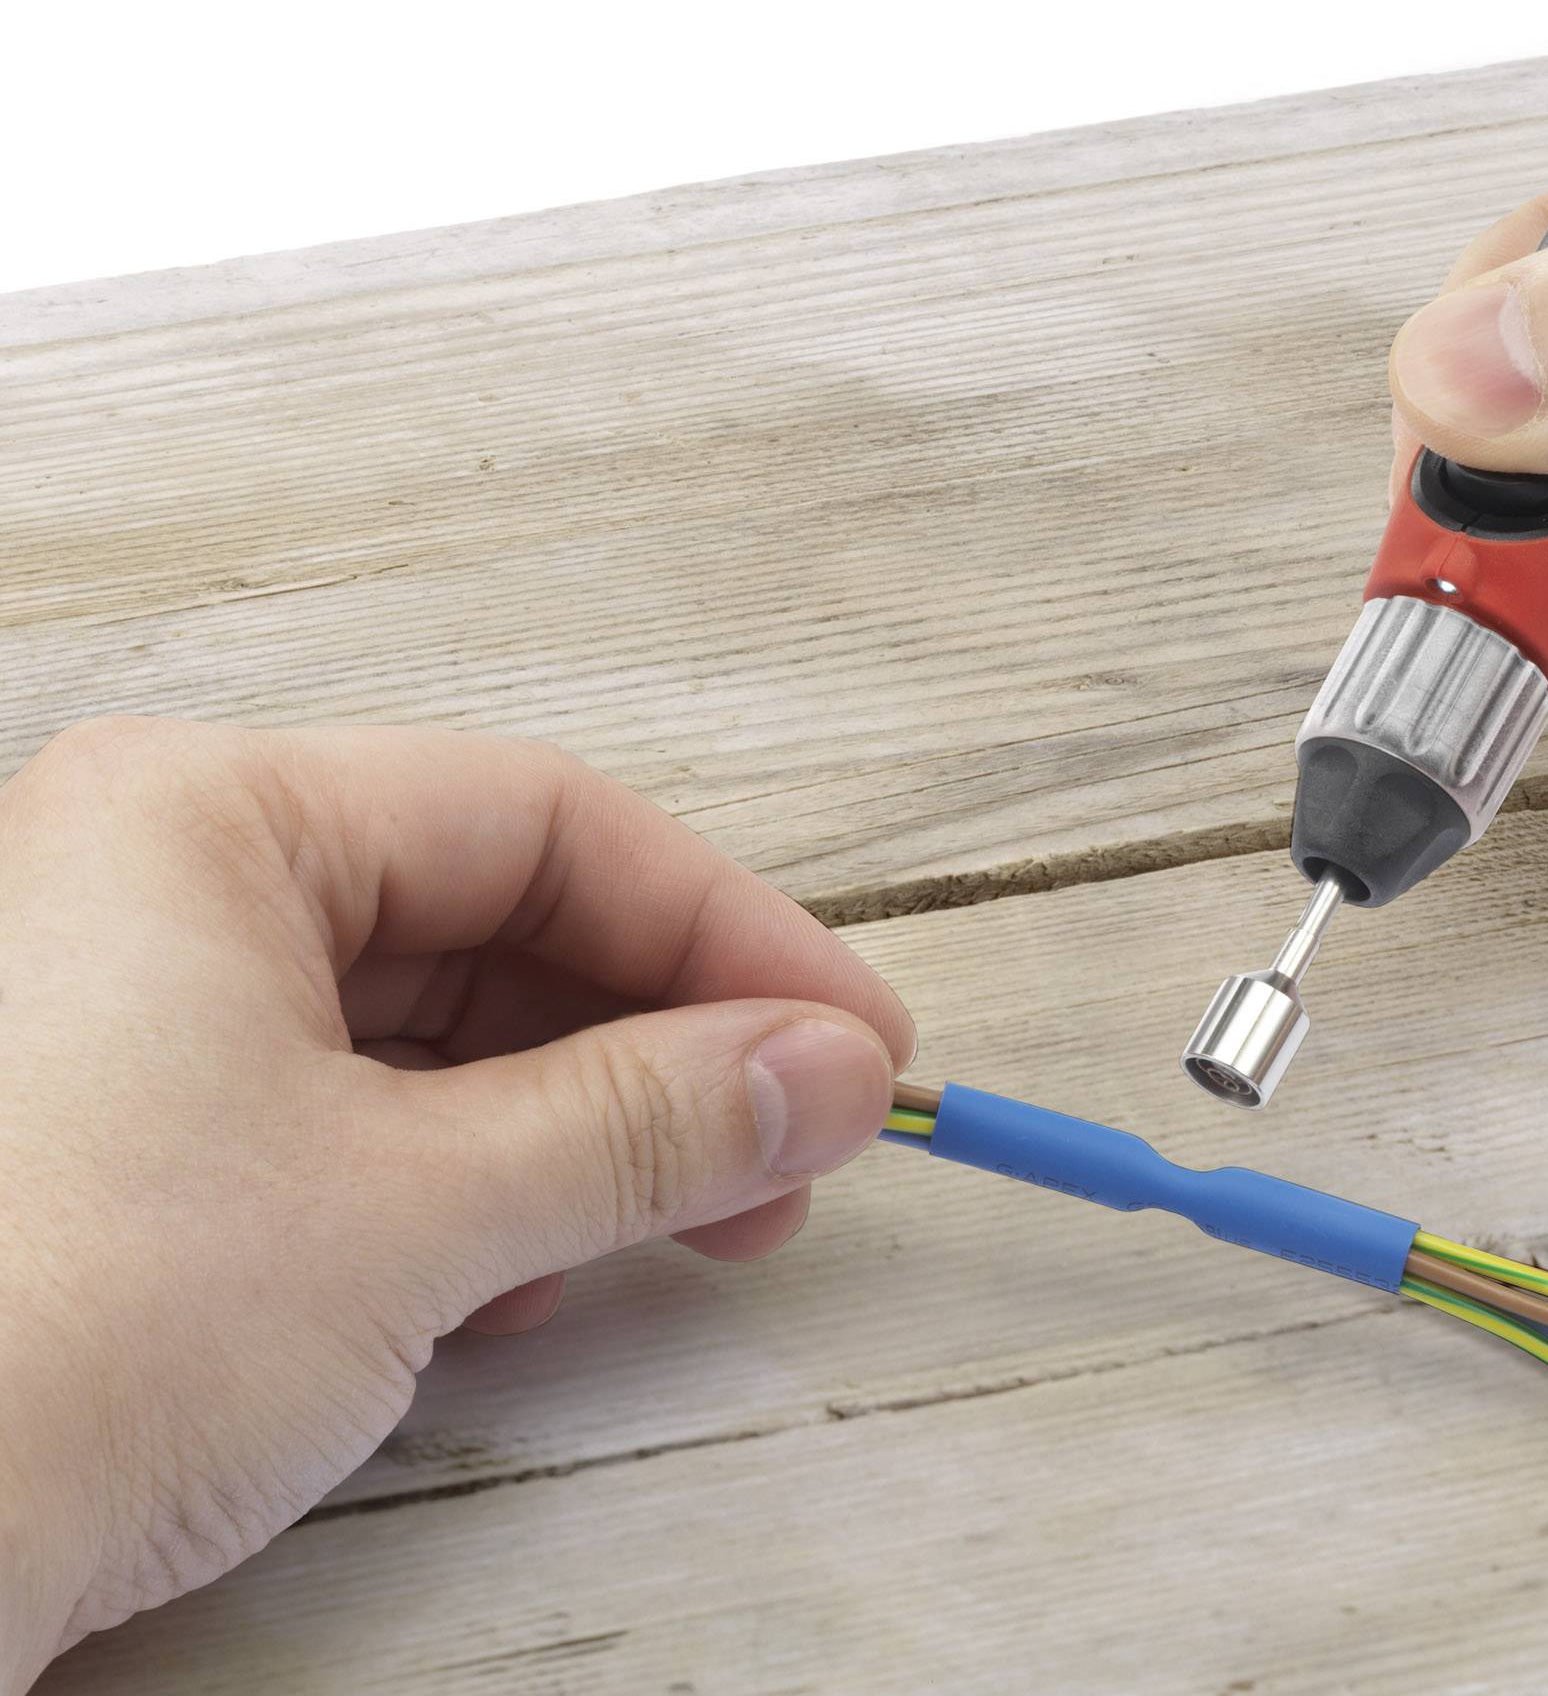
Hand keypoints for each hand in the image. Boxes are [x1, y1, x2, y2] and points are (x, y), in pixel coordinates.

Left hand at [0, 721, 914, 1689]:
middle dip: (664, 1049)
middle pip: (491, 922)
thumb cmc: (54, 1337)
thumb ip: (648, 1121)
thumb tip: (830, 1070)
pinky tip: (518, 1285)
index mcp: (206, 820)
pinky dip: (462, 1194)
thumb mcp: (415, 1210)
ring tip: (679, 1231)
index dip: (734, 934)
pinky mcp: (112, 1152)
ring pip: (426, 1034)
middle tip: (793, 1154)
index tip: (858, 1045)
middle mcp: (152, 886)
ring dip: (576, 1133)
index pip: (545, 820)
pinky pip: (342, 1121)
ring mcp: (120, 1020)